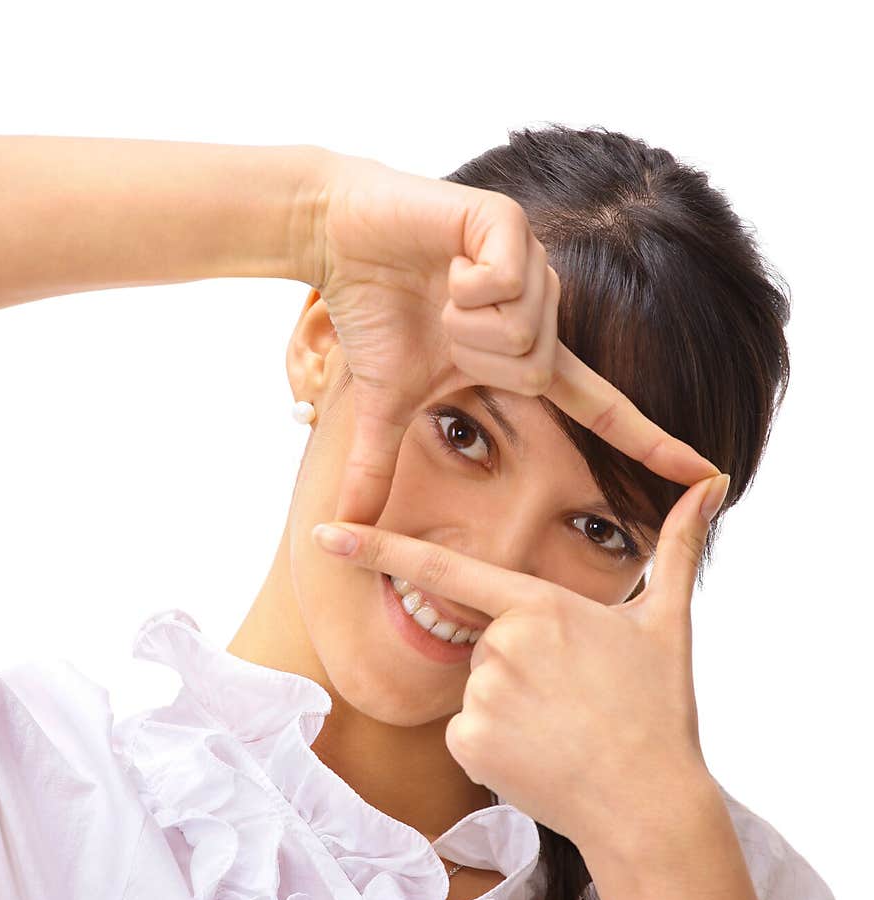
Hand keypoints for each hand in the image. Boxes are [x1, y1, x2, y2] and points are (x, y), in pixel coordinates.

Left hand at [311, 470, 730, 870]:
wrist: (647, 804)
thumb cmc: (657, 710)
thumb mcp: (667, 623)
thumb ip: (675, 549)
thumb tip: (710, 484)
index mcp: (540, 606)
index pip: (446, 566)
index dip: (377, 546)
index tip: (325, 532)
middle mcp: (501, 645)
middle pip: (484, 643)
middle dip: (518, 666)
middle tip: (572, 699)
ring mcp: (481, 697)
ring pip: (477, 690)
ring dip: (510, 708)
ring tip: (562, 730)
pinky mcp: (469, 744)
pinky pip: (468, 733)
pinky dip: (495, 746)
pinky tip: (538, 756)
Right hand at [317, 153, 720, 524]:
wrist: (340, 237)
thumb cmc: (373, 315)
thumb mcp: (384, 406)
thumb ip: (375, 470)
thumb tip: (342, 527)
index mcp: (528, 353)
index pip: (601, 406)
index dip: (649, 441)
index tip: (705, 472)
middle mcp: (543, 308)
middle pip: (538, 372)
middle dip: (474, 359)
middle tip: (440, 324)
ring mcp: (534, 264)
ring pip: (523, 330)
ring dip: (463, 322)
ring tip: (441, 290)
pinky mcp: (512, 226)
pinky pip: (506, 283)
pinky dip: (464, 286)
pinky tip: (447, 262)